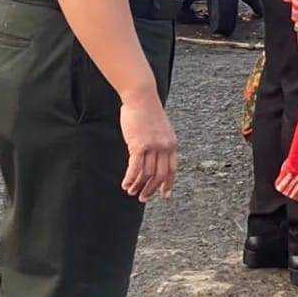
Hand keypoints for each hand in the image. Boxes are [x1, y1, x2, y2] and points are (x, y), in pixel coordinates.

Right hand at [120, 88, 177, 202]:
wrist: (142, 97)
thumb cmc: (147, 113)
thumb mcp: (159, 130)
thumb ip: (159, 144)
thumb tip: (153, 158)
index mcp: (172, 144)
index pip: (172, 169)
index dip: (168, 184)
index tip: (165, 196)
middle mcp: (165, 146)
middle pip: (160, 175)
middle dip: (151, 189)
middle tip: (143, 198)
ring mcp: (153, 146)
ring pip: (147, 173)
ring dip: (138, 185)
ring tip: (131, 192)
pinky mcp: (140, 144)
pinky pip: (136, 167)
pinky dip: (130, 178)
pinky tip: (125, 184)